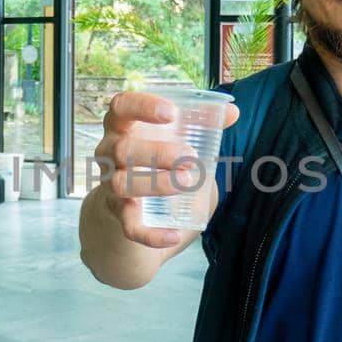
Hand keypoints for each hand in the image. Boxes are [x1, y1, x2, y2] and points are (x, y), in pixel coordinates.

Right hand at [92, 90, 237, 248]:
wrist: (131, 203)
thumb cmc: (155, 158)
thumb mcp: (175, 137)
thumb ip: (200, 123)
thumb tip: (232, 112)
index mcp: (121, 127)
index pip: (120, 107)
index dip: (141, 106)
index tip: (171, 113)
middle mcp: (108, 155)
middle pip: (122, 149)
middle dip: (158, 152)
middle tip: (191, 156)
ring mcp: (110, 186)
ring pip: (121, 184)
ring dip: (155, 183)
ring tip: (187, 182)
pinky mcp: (119, 215)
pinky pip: (129, 227)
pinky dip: (151, 234)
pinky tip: (173, 235)